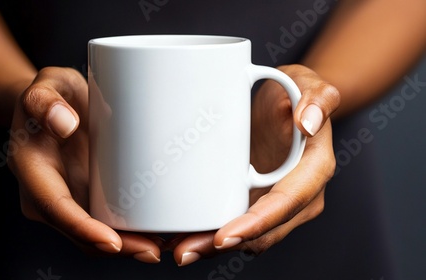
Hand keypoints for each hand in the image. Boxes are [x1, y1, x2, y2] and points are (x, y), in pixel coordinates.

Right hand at [7, 67, 161, 262]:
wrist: (55, 106)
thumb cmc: (50, 96)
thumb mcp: (44, 86)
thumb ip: (44, 100)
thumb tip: (65, 123)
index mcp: (32, 171)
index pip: (55, 208)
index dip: (83, 229)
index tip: (113, 241)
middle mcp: (47, 195)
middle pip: (79, 232)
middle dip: (115, 247)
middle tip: (152, 250)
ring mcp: (69, 200)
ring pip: (95, 235)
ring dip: (127, 246)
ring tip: (162, 245)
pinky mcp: (88, 198)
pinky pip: (107, 223)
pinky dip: (130, 233)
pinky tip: (157, 233)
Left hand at [168, 64, 339, 265]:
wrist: (285, 103)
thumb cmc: (295, 93)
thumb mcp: (307, 83)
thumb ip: (317, 99)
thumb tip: (309, 124)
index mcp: (314, 171)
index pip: (286, 204)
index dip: (257, 224)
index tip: (225, 235)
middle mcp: (299, 196)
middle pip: (263, 232)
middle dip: (224, 245)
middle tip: (184, 250)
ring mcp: (276, 203)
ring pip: (247, 236)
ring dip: (212, 246)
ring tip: (175, 248)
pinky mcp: (256, 200)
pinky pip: (237, 224)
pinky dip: (210, 233)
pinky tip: (181, 235)